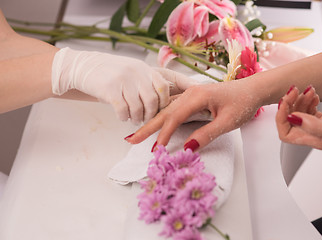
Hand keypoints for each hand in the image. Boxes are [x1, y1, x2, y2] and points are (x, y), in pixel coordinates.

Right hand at [51, 48, 195, 123]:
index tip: (191, 103)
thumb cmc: (113, 73)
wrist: (83, 67)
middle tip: (149, 119)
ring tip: (135, 119)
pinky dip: (125, 117)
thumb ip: (149, 81)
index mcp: (146, 68)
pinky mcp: (110, 89)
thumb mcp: (134, 71)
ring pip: (140, 107)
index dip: (178, 95)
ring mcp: (124, 80)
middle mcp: (137, 72)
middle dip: (155, 114)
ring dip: (139, 118)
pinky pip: (124, 110)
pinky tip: (122, 116)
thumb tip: (168, 96)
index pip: (168, 82)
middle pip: (156, 99)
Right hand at [125, 78, 261, 150]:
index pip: (174, 118)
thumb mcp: (228, 122)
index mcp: (197, 96)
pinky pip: (173, 107)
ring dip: (152, 122)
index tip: (156, 150)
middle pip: (164, 112)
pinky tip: (155, 122)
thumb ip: (207, 134)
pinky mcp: (193, 98)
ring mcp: (191, 94)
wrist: (253, 89)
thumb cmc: (243, 103)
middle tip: (130, 139)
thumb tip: (186, 148)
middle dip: (147, 127)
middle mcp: (190, 93)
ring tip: (137, 133)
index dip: (164, 135)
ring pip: (167, 109)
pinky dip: (163, 117)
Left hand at [276, 85, 321, 150]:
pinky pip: (310, 110)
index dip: (281, 116)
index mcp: (313, 139)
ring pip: (299, 113)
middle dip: (289, 103)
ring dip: (299, 99)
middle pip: (290, 120)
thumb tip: (291, 119)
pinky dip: (308, 100)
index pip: (285, 133)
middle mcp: (313, 134)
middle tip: (294, 89)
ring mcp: (319, 127)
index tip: (286, 101)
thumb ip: (314, 126)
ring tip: (308, 90)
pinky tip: (314, 94)